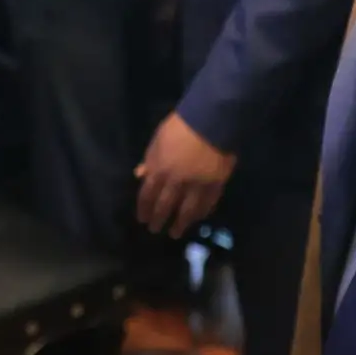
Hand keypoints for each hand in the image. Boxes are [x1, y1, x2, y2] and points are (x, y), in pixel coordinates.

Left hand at [135, 112, 236, 238]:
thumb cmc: (180, 126)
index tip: (142, 219)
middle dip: (159, 220)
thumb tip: (140, 174)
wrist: (210, 121)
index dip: (144, 208)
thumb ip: (150, 159)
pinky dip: (202, 212)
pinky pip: (207, 204)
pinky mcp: (215, 185)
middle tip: (155, 230)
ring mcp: (196, 186)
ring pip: (186, 211)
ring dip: (180, 224)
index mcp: (159, 170)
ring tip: (176, 233)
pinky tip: (198, 218)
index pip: (147, 195)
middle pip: (165, 206)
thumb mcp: (158, 139)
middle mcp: (176, 183)